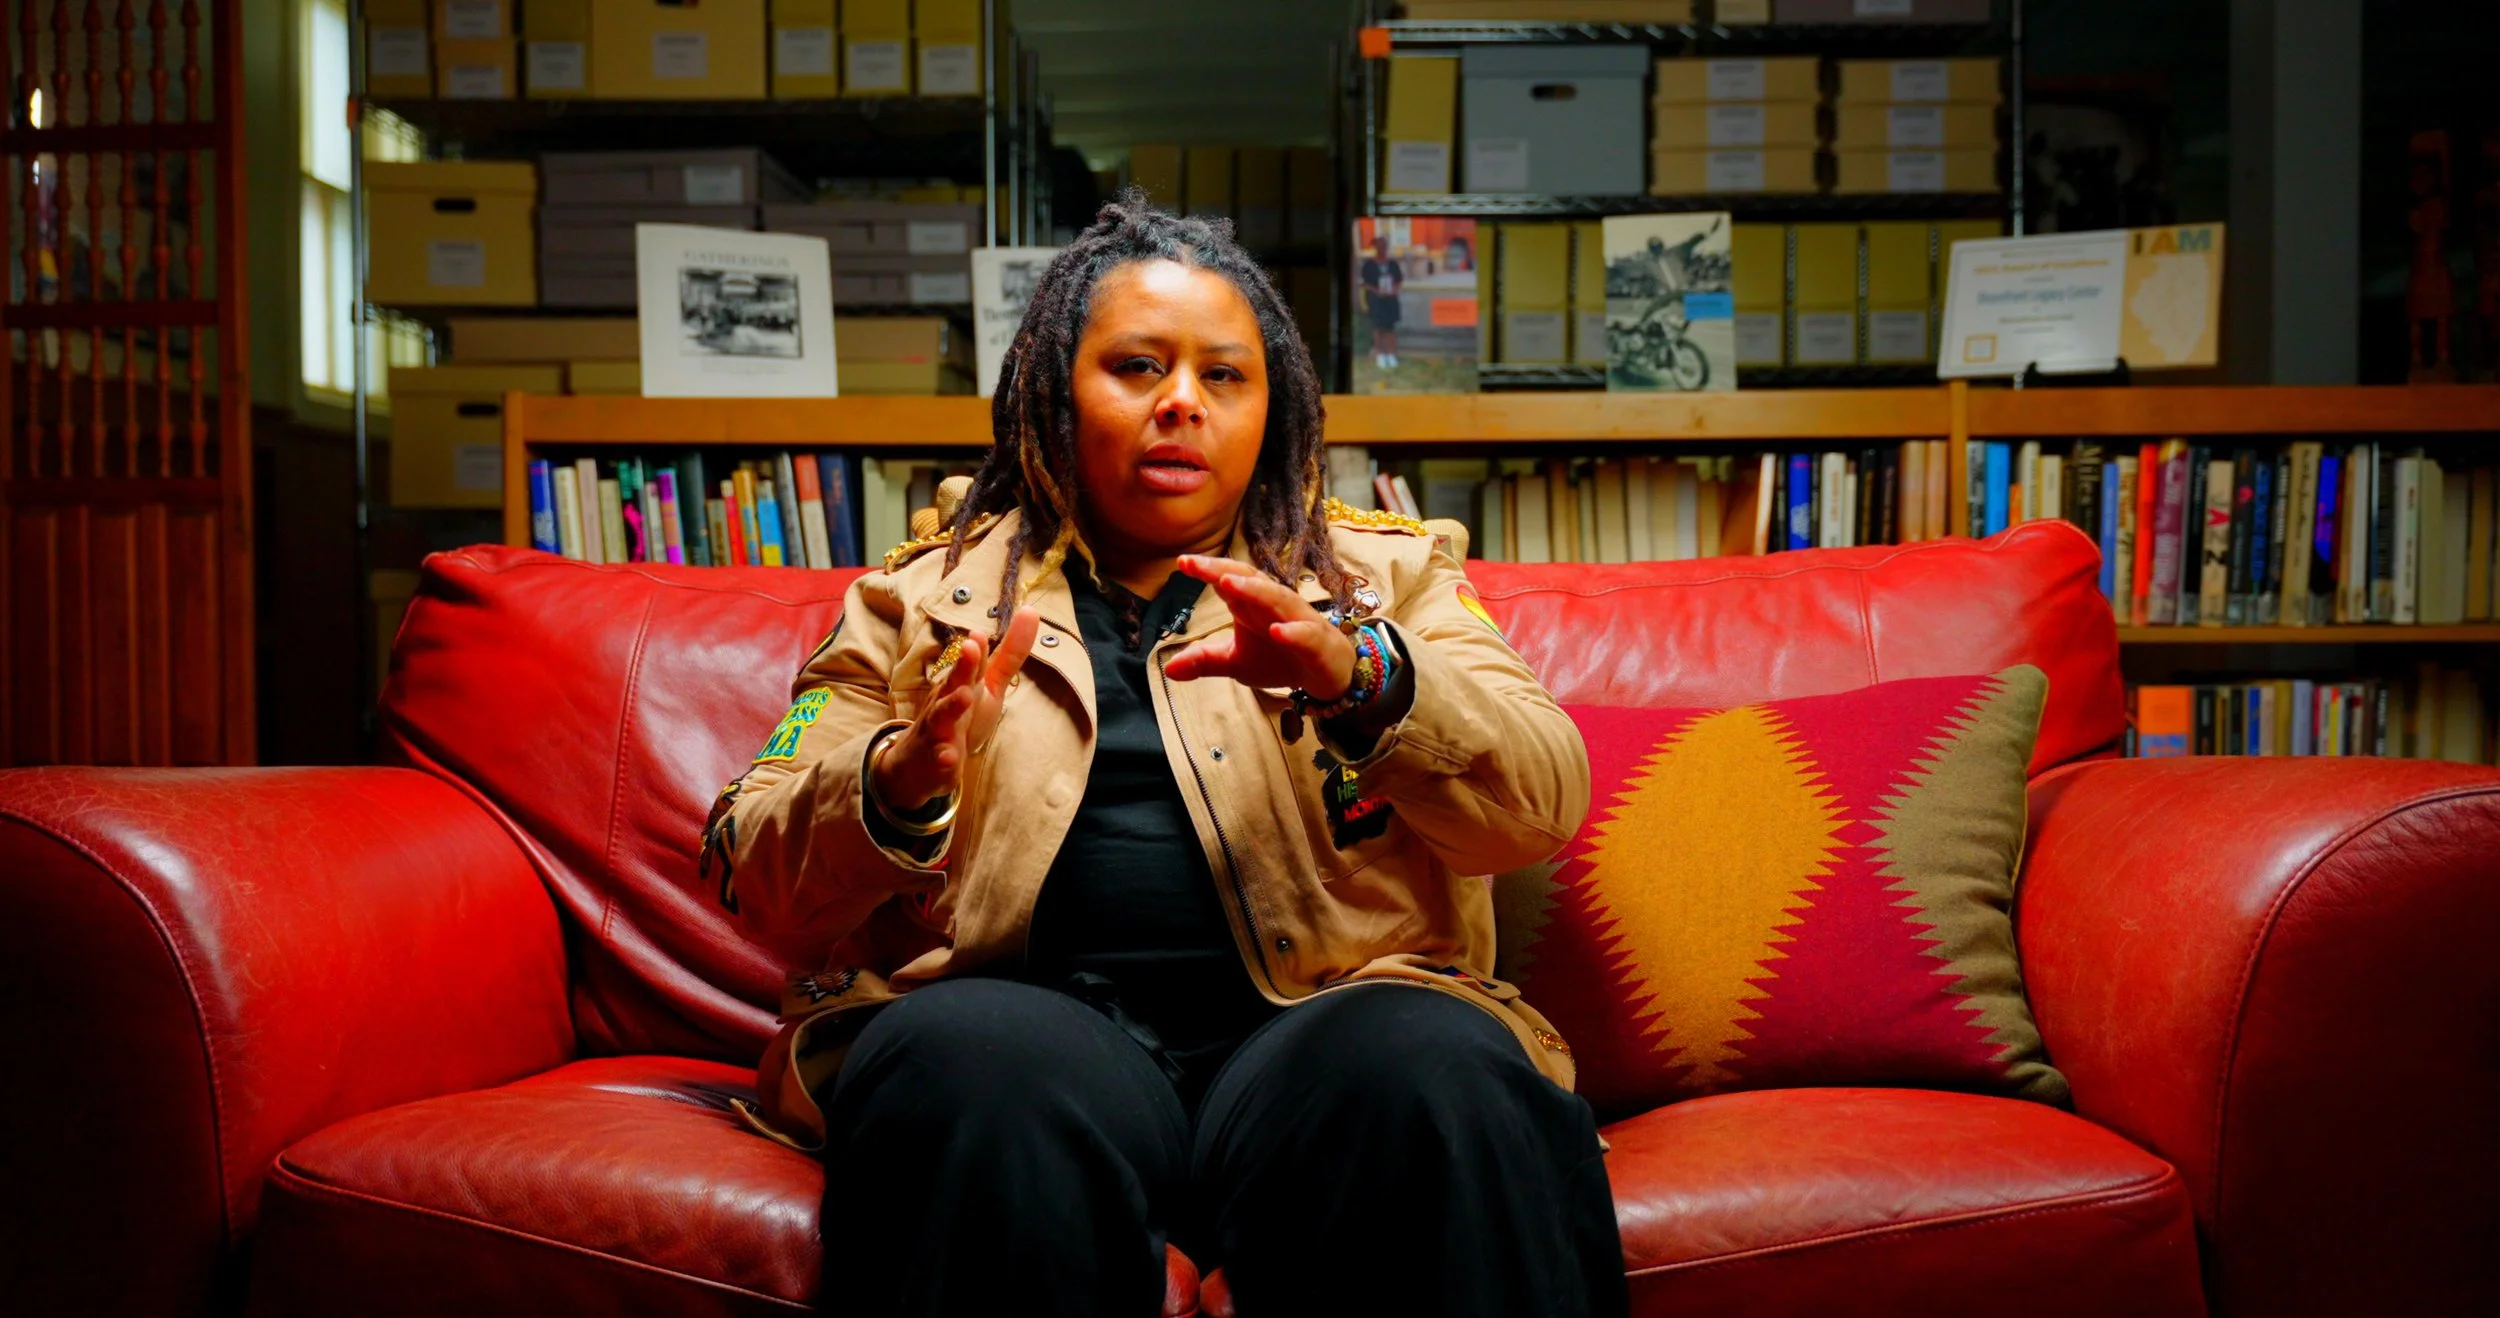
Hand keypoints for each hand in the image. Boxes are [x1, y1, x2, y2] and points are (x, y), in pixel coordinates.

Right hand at [872, 607, 1041, 811]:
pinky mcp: (935, 757)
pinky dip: (944, 756)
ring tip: (965, 697)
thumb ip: (1009, 653)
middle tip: (971, 646)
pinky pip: (939, 757)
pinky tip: (949, 758)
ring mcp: (939, 729)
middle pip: (955, 680)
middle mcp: (947, 700)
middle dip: (963, 665)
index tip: (980, 632)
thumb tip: (1030, 611)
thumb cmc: (959, 716)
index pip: (972, 663)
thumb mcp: (987, 685)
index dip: (977, 649)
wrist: (920, 761)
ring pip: (942, 715)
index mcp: (962, 682)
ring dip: (953, 705)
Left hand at [1164, 555, 1356, 699]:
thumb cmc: (1280, 659)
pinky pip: (1305, 633)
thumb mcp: (1236, 663)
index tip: (1182, 562)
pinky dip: (1293, 631)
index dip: (1208, 570)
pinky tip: (1277, 631)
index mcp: (1251, 606)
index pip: (1229, 581)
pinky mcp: (1317, 642)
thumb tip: (1167, 669)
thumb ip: (1205, 661)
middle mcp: (1274, 605)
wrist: (1327, 673)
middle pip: (1250, 580)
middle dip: (1225, 570)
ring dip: (1255, 590)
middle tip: (1198, 565)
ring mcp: (1298, 620)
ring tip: (1230, 584)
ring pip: (1277, 598)